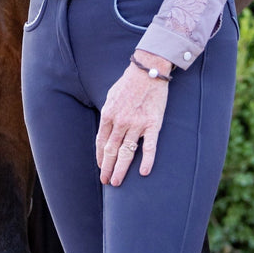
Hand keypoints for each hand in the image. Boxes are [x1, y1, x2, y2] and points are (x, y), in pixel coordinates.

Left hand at [95, 57, 171, 185]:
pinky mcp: (153, 124)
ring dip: (121, 169)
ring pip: (126, 152)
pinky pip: (149, 146)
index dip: (100, 156)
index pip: (101, 141)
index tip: (101, 166)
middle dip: (107, 168)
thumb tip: (106, 127)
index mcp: (108, 114)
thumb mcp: (111, 95)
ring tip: (117, 183)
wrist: (149, 70)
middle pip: (111, 150)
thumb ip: (108, 112)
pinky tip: (143, 172)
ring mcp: (136, 124)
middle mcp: (120, 121)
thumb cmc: (129, 82)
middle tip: (106, 182)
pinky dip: (147, 160)